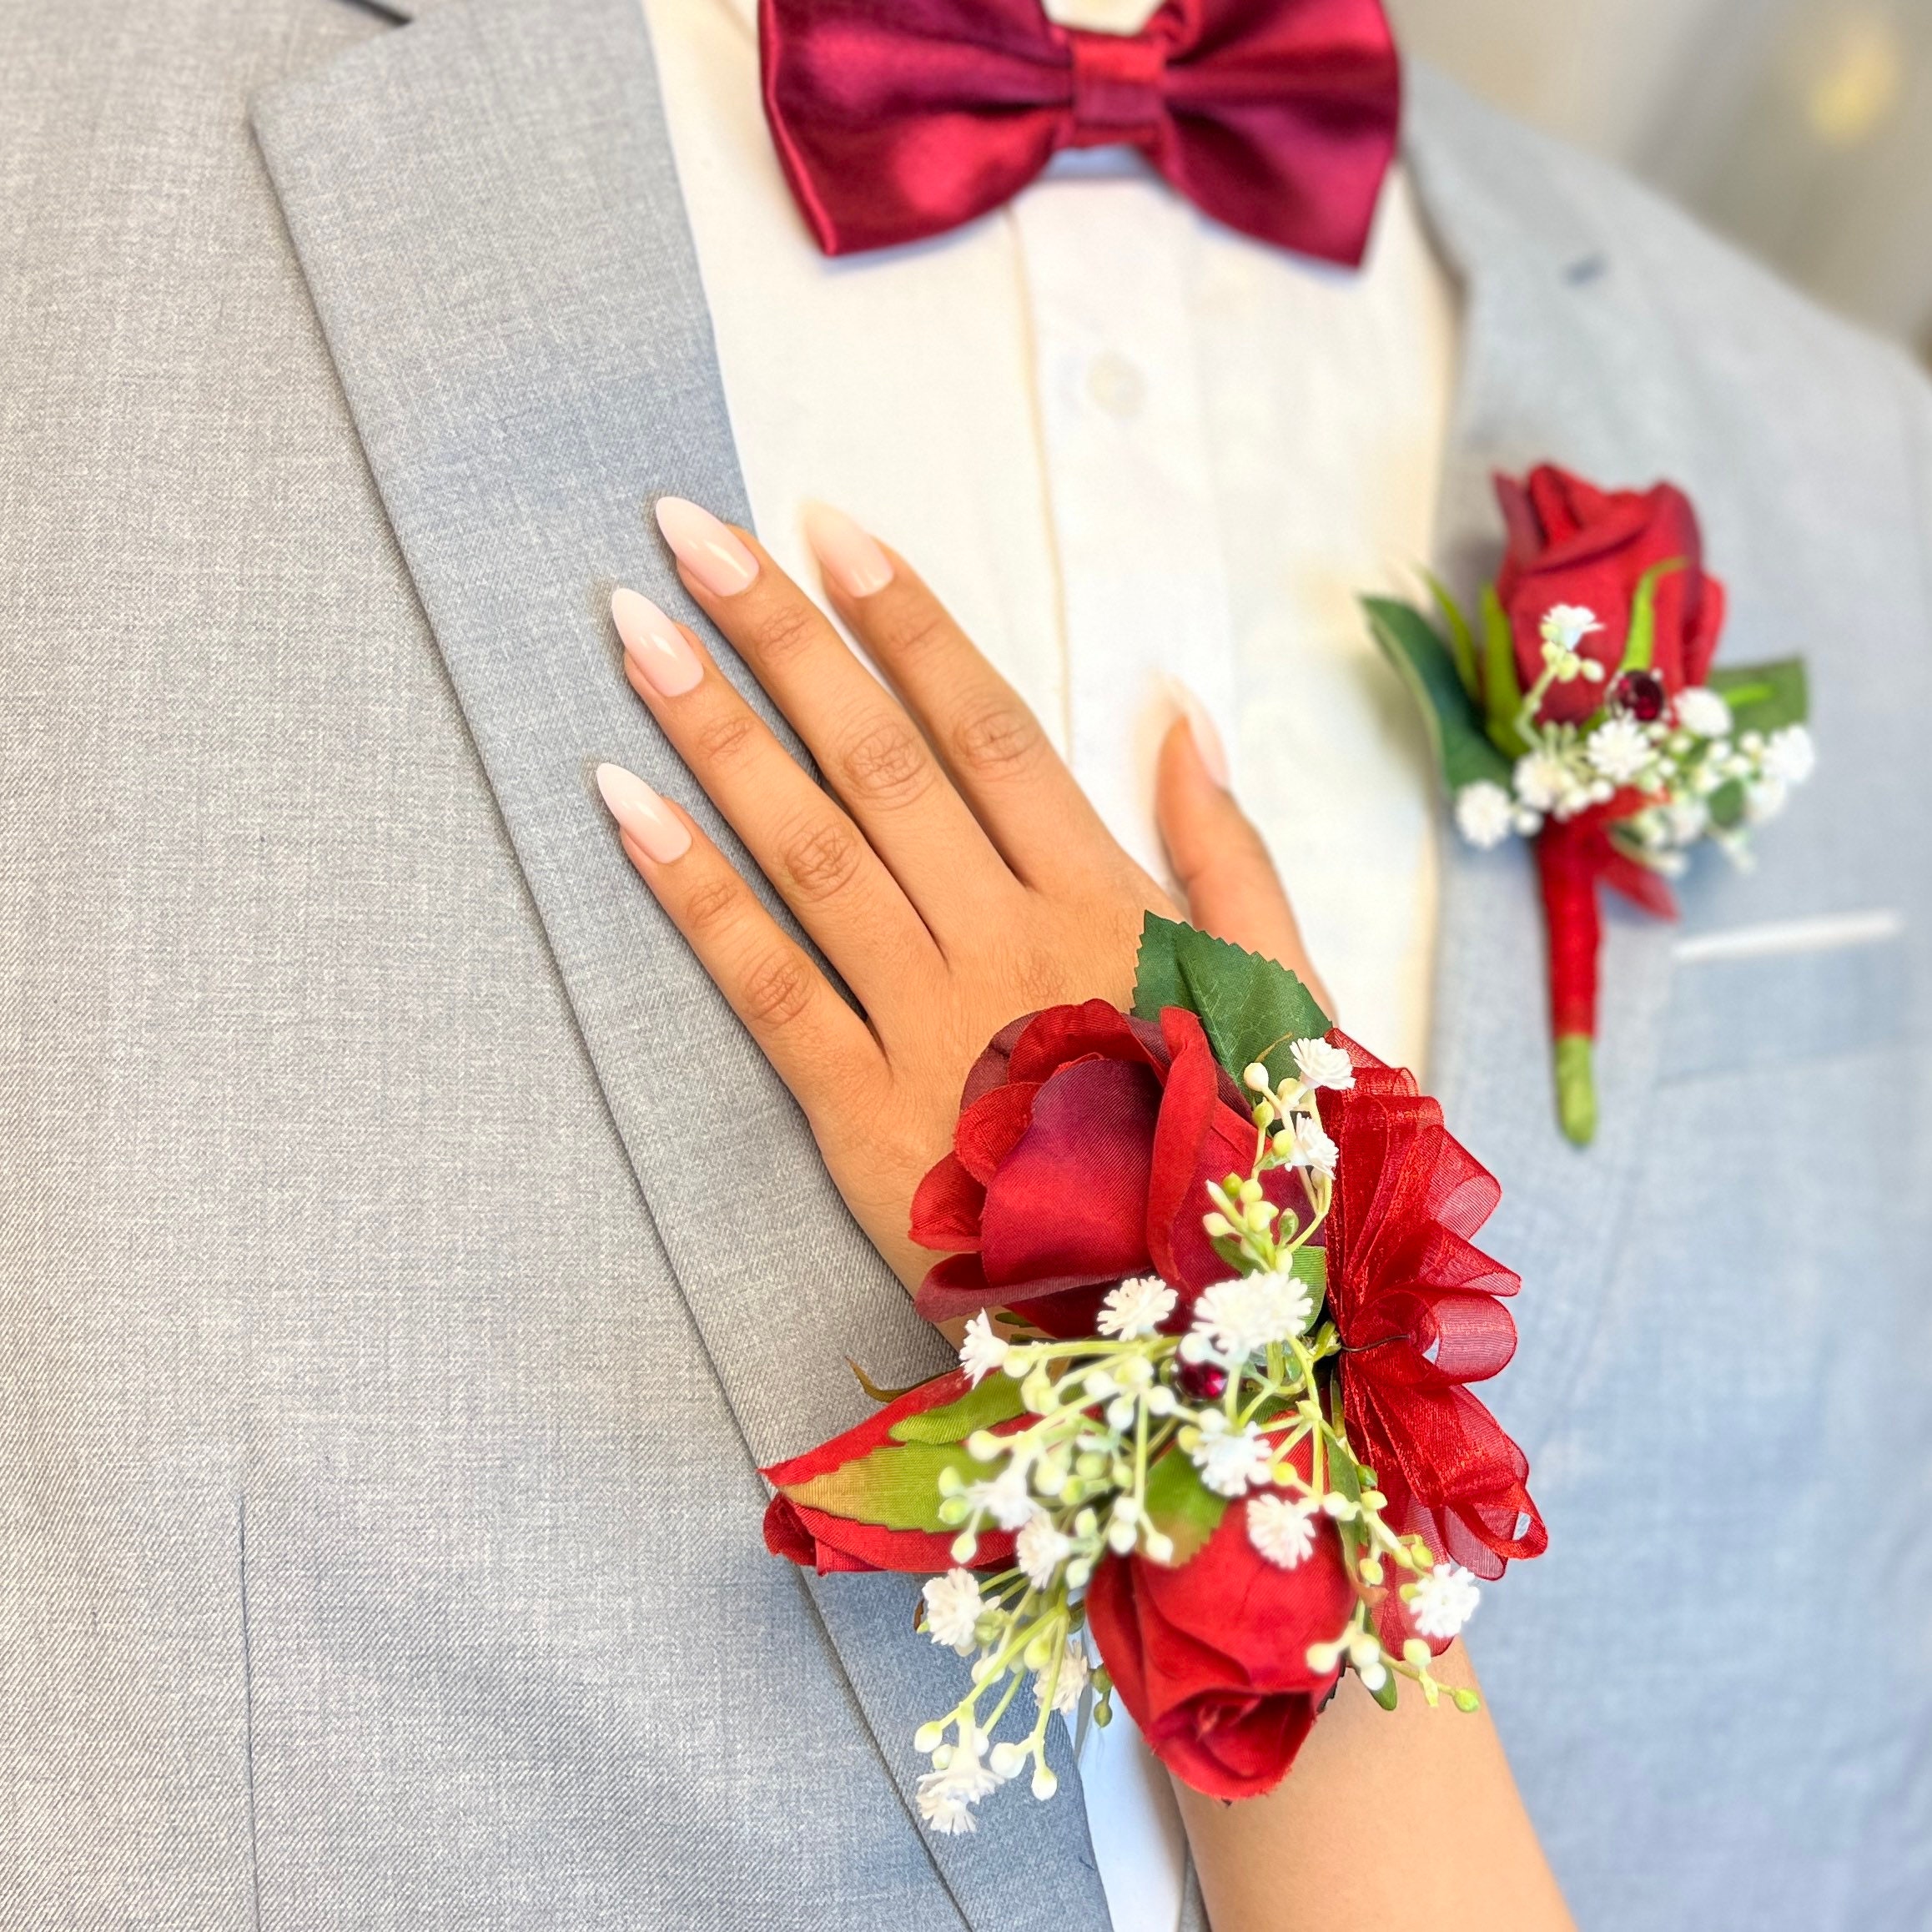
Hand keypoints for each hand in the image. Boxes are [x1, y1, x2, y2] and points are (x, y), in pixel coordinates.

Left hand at [595, 497, 1322, 1293]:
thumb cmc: (1240, 1159)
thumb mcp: (1283, 1000)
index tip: (829, 527)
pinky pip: (764, 986)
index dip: (906, 622)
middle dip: (782, 638)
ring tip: (636, 630)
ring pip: (810, 852)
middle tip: (687, 531)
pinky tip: (623, 803)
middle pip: (880, 763)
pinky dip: (692, 893)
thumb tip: (1180, 710)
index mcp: (1106, 905)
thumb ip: (1232, 854)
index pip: (990, 729)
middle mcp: (1008, 943)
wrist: (1192, 1344)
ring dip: (718, 732)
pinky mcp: (858, 1117)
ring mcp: (927, 1027)